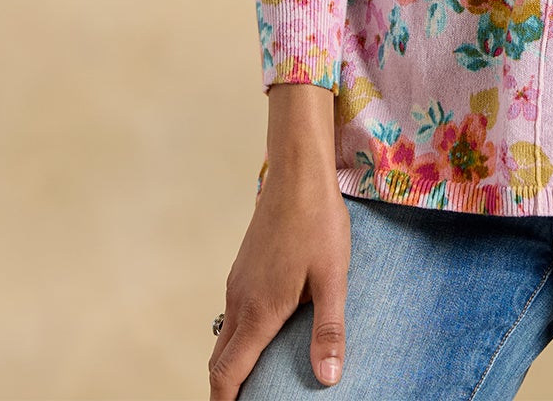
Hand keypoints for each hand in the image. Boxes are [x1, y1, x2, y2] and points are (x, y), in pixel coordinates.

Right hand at [210, 91, 350, 395]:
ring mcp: (237, 282)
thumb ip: (328, 330)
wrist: (297, 174)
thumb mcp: (332, 278)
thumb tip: (328, 379)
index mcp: (260, 311)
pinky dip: (238, 337)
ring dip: (232, 363)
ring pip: (226, 336)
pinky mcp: (242, 267)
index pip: (228, 374)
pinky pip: (233, 314)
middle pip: (220, 361)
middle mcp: (240, 300)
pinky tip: (263, 334)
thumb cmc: (319, 224)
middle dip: (226, 389)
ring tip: (254, 380)